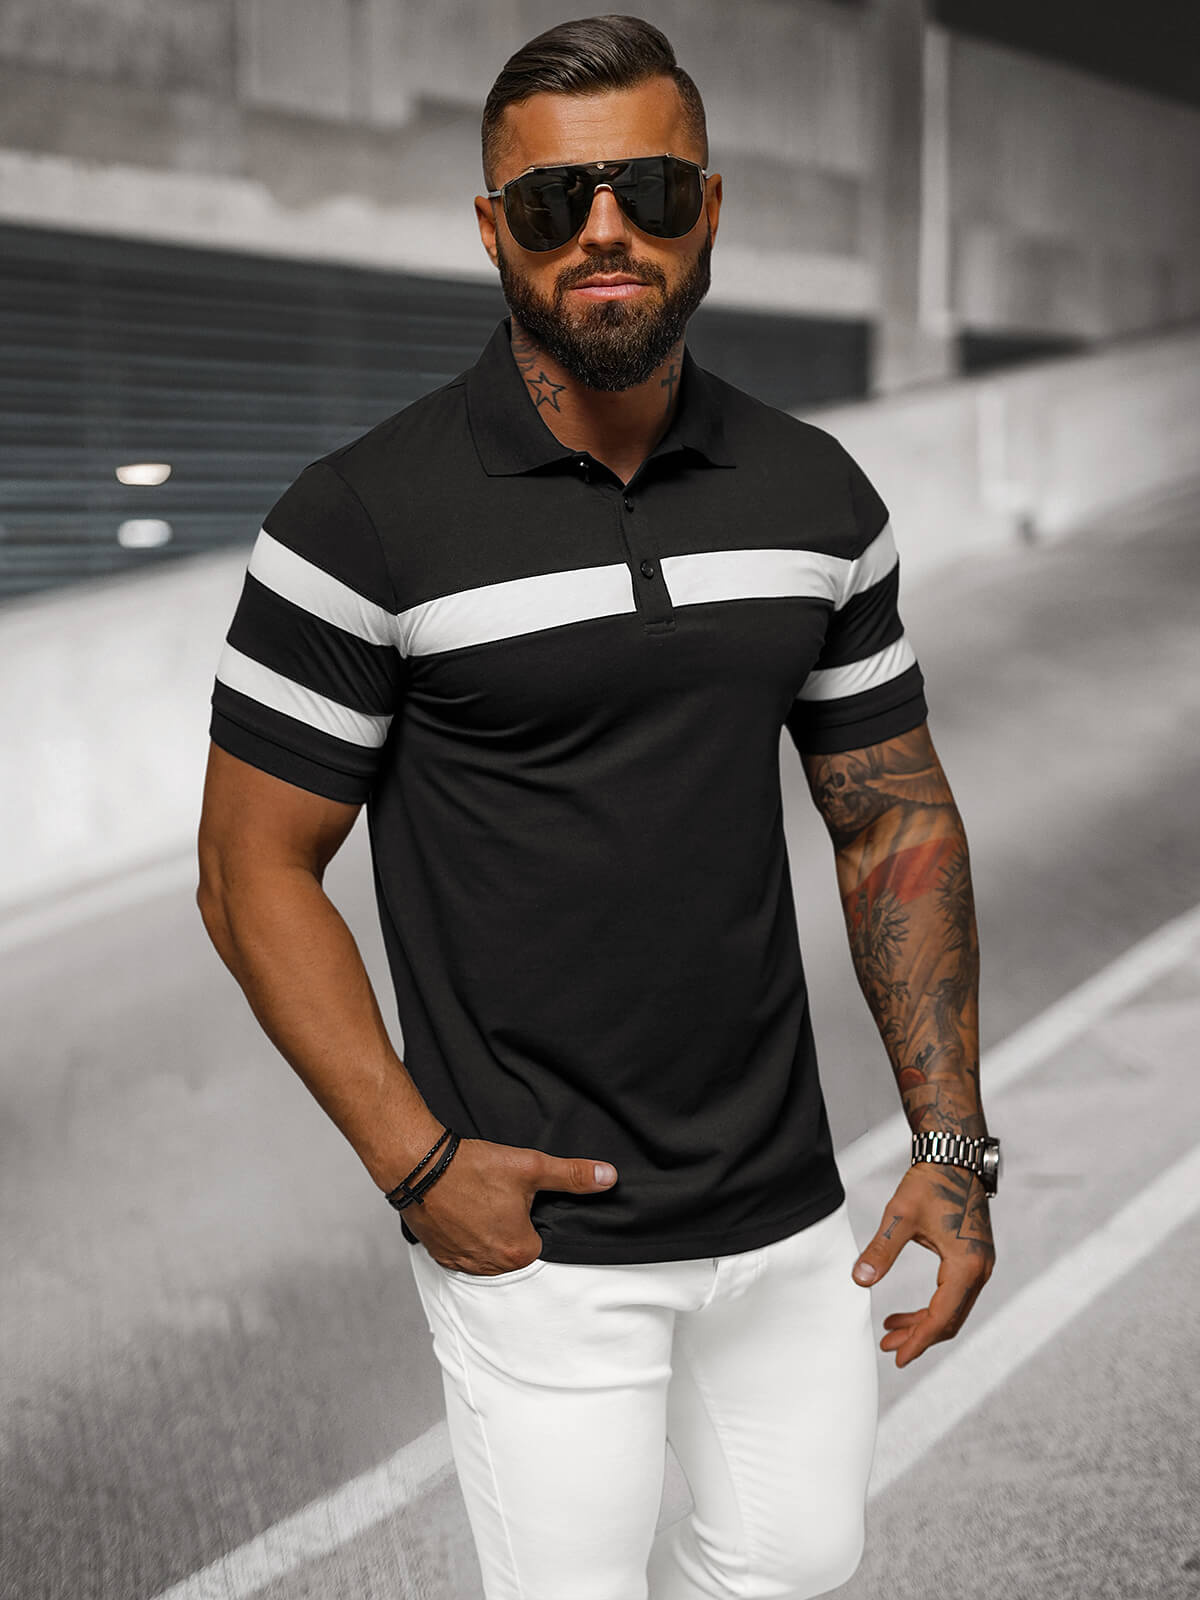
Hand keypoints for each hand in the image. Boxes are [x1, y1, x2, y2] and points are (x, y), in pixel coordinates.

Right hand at [397, 1135, 617, 1274]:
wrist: (418, 1166)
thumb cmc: (473, 1168)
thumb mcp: (531, 1167)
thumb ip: (573, 1176)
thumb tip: (609, 1177)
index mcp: (519, 1251)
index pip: (542, 1238)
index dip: (533, 1214)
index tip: (519, 1197)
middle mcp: (491, 1267)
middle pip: (515, 1246)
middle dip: (510, 1223)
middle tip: (497, 1195)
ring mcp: (463, 1264)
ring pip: (489, 1249)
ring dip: (488, 1230)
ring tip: (479, 1201)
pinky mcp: (441, 1256)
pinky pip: (464, 1251)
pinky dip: (465, 1234)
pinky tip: (462, 1211)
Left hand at [851, 1160, 994, 1366]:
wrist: (954, 1158)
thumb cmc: (929, 1183)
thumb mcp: (901, 1216)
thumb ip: (881, 1249)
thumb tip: (860, 1279)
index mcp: (965, 1266)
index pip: (941, 1317)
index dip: (918, 1340)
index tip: (897, 1356)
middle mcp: (979, 1271)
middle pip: (950, 1319)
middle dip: (918, 1337)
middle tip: (888, 1347)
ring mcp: (980, 1265)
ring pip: (952, 1309)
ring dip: (923, 1324)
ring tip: (890, 1330)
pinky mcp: (974, 1259)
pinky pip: (954, 1295)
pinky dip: (932, 1307)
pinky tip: (906, 1311)